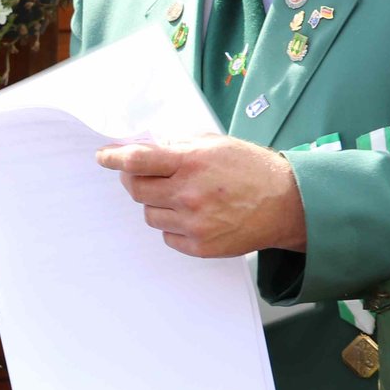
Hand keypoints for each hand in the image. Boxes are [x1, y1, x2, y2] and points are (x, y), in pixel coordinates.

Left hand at [95, 134, 306, 257]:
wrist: (285, 203)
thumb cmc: (250, 168)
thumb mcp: (215, 143)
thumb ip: (178, 145)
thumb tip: (144, 148)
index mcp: (191, 162)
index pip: (138, 161)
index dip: (114, 158)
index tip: (103, 157)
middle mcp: (189, 193)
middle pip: (136, 190)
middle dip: (134, 180)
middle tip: (145, 175)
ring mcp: (194, 223)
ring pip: (149, 215)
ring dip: (156, 203)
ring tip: (179, 196)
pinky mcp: (200, 246)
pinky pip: (166, 236)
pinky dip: (171, 225)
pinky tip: (191, 215)